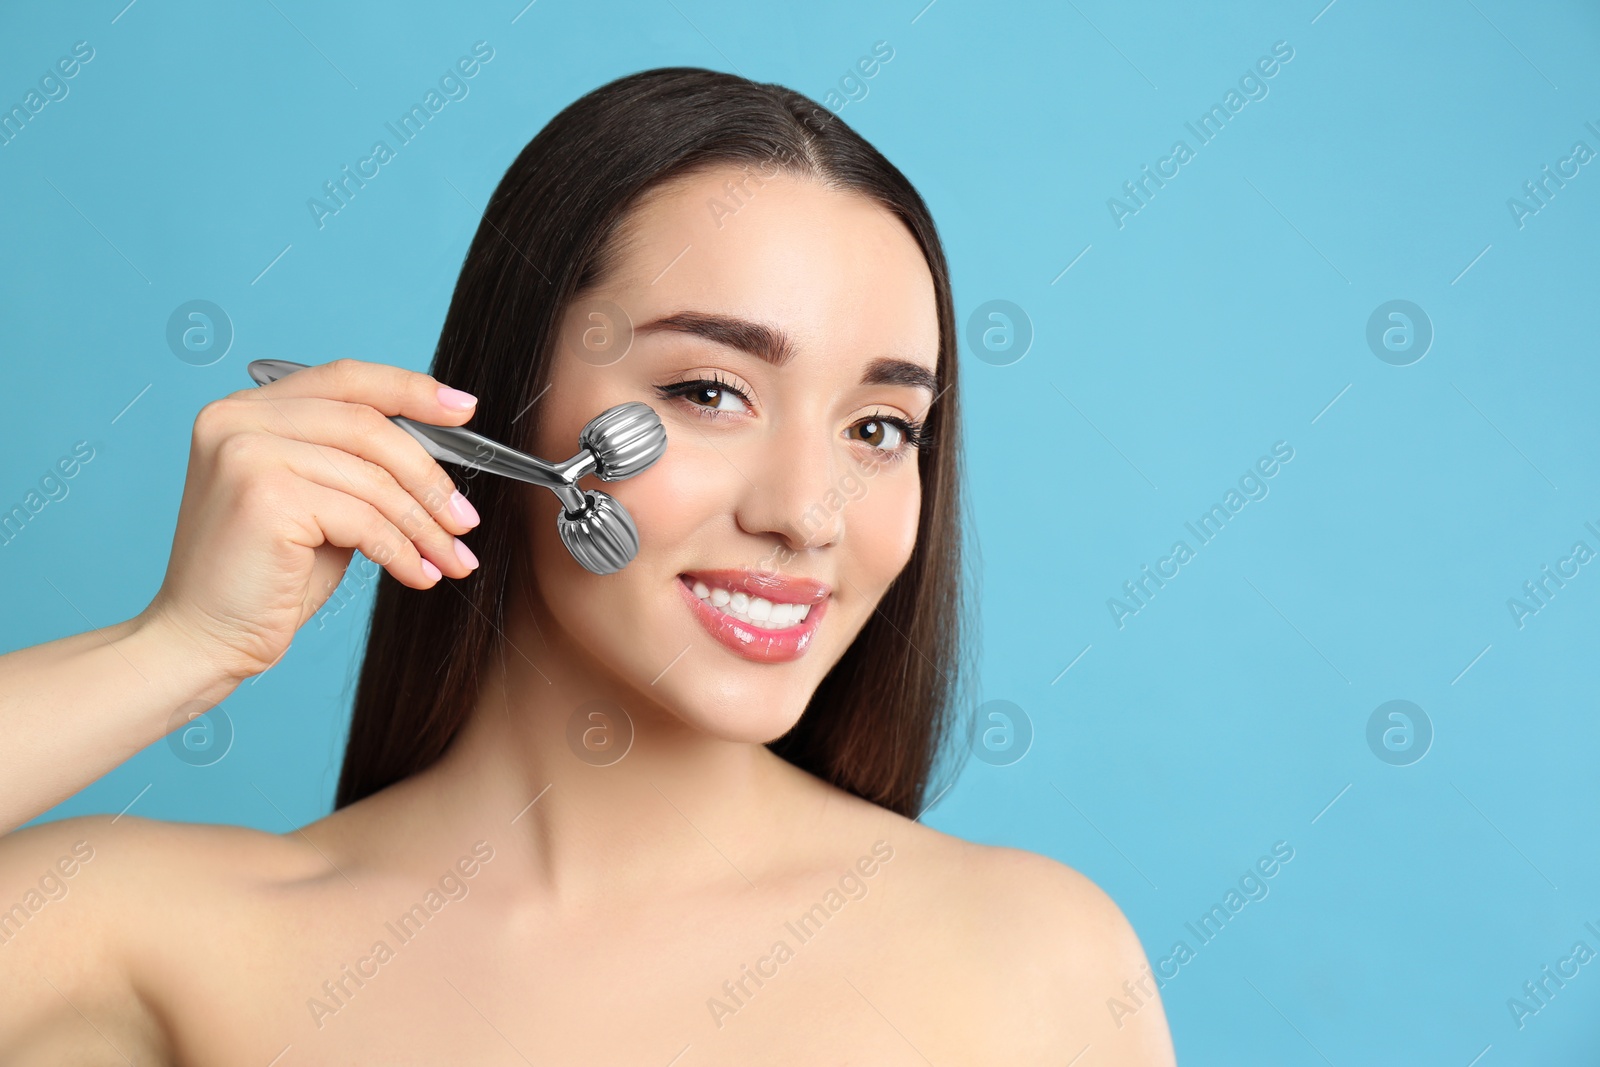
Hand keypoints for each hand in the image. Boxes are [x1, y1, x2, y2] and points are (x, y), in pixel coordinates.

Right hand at [139, 358, 483, 683]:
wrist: (204, 639)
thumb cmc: (265, 577)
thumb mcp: (318, 503)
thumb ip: (356, 465)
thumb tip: (438, 456)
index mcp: (248, 409)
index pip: (347, 379)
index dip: (411, 390)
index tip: (465, 410)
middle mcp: (238, 419)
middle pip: (369, 426)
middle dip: (430, 477)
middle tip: (465, 519)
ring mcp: (246, 453)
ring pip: (372, 478)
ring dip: (424, 524)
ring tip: (452, 558)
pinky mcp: (263, 497)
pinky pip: (362, 518)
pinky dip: (401, 550)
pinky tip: (418, 574)